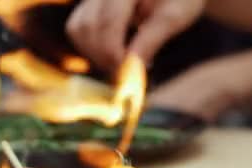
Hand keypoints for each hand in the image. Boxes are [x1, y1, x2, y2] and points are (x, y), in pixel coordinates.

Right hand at [66, 0, 206, 69]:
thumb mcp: (173, 18)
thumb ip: (150, 42)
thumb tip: (130, 72)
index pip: (109, 21)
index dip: (113, 52)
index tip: (126, 76)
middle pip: (88, 27)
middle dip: (104, 56)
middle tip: (127, 74)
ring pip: (78, 29)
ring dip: (95, 53)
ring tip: (122, 62)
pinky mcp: (89, 4)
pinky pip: (78, 28)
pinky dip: (91, 46)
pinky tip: (114, 53)